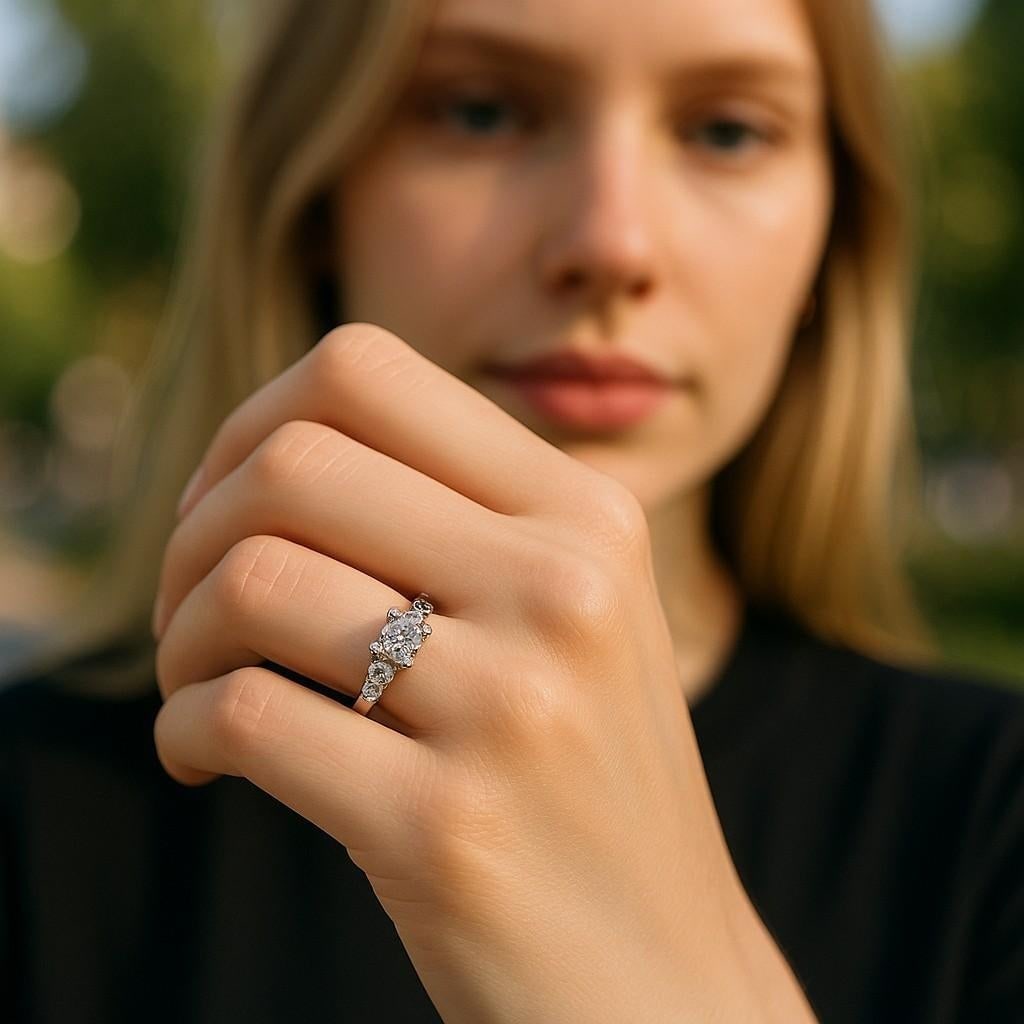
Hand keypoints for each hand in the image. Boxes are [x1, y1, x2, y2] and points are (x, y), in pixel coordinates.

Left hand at [151, 323, 814, 1022]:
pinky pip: (239, 716)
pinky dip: (182, 730)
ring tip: (196, 687)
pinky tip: (202, 761)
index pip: (366, 371)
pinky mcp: (448, 829)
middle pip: (292, 463)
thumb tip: (259, 452)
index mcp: (589, 516)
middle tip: (193, 609)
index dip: (253, 423)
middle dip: (194, 531)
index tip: (227, 507)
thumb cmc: (586, 777)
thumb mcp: (569, 614)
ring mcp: (515, 708)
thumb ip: (456, 516)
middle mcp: (564, 588)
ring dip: (179, 639)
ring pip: (254, 583)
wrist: (663, 973)